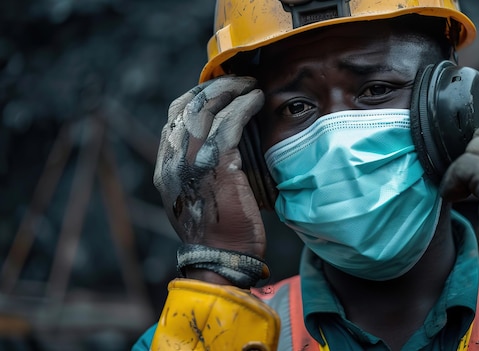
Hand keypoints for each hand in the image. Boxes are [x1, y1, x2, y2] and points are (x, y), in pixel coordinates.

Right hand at [153, 76, 265, 262]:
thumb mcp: (195, 198)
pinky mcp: (216, 163)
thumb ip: (195, 170)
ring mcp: (191, 161)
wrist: (221, 257)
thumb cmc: (217, 231)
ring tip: (250, 85)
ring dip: (231, 91)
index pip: (174, 118)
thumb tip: (215, 147)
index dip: (196, 97)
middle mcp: (172, 160)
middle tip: (238, 81)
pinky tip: (256, 100)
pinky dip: (243, 106)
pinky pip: (229, 123)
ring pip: (207, 109)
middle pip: (187, 106)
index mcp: (165, 167)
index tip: (218, 90)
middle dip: (214, 88)